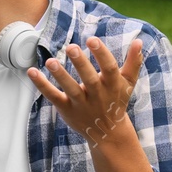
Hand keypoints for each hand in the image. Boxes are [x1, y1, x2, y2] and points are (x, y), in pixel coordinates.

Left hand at [27, 37, 143, 148]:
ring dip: (60, 75)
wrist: (107, 132)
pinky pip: (53, 96)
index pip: (109, 68)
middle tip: (71, 47)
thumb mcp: (128, 83)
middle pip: (89, 79)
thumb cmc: (116, 101)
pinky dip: (42, 85)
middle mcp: (97, 95)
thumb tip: (139, 41)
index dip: (102, 54)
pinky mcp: (66, 109)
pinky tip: (31, 72)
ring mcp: (81, 103)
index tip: (92, 39)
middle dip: (81, 64)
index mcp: (113, 85)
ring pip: (71, 89)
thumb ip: (133, 62)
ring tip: (50, 61)